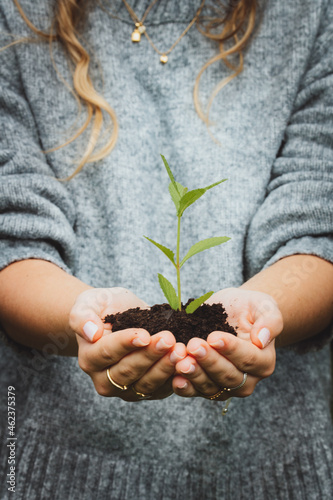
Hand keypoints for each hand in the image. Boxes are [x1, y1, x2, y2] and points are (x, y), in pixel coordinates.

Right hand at [69, 287, 186, 399]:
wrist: (120, 316)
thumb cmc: (103, 307)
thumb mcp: (89, 302)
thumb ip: (82, 316)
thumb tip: (91, 333)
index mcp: (89, 358)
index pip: (107, 353)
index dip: (126, 344)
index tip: (144, 334)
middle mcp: (104, 380)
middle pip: (128, 371)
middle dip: (150, 355)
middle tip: (169, 339)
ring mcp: (126, 389)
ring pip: (146, 384)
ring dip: (165, 367)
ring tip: (181, 350)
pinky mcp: (146, 391)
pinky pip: (162, 389)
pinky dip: (175, 378)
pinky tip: (188, 363)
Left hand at [172, 288, 282, 399]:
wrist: (230, 312)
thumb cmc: (249, 308)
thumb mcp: (264, 306)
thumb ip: (269, 321)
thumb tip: (262, 339)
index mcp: (264, 362)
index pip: (248, 359)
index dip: (231, 349)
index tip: (214, 337)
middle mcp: (247, 380)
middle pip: (228, 376)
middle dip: (209, 361)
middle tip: (193, 346)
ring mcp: (225, 387)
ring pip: (210, 387)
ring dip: (195, 375)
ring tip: (181, 362)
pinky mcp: (206, 386)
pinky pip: (195, 391)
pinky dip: (184, 387)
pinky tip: (174, 378)